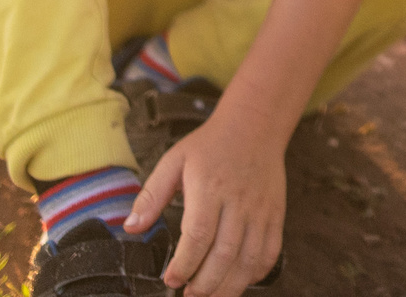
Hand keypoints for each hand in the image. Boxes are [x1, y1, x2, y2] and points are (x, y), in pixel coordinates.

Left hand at [125, 106, 285, 295]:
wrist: (254, 126)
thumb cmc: (210, 145)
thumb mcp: (173, 161)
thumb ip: (151, 196)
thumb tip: (131, 228)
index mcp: (210, 187)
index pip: (198, 236)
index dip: (184, 264)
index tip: (171, 279)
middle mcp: (238, 202)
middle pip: (224, 254)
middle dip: (204, 283)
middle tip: (189, 294)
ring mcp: (260, 210)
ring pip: (248, 260)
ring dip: (229, 286)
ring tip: (210, 295)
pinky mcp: (275, 215)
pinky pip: (269, 252)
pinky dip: (256, 273)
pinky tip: (239, 280)